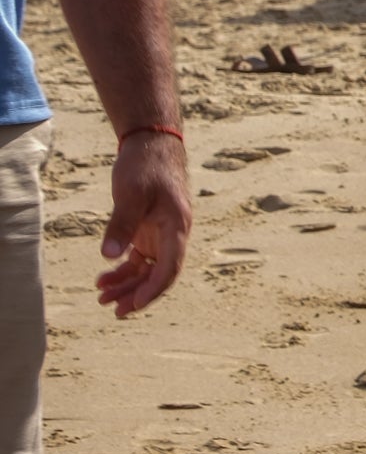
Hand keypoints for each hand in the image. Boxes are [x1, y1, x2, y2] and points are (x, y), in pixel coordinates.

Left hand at [97, 127, 191, 315]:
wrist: (151, 143)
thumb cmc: (145, 166)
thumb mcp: (130, 194)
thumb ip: (121, 225)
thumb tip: (110, 257)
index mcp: (176, 227)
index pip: (169, 268)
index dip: (153, 290)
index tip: (134, 305)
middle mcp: (172, 234)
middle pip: (159, 274)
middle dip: (137, 294)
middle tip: (113, 310)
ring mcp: (160, 233)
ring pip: (147, 268)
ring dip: (127, 284)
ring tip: (102, 295)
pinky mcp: (148, 229)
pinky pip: (138, 258)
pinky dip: (123, 269)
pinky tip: (104, 277)